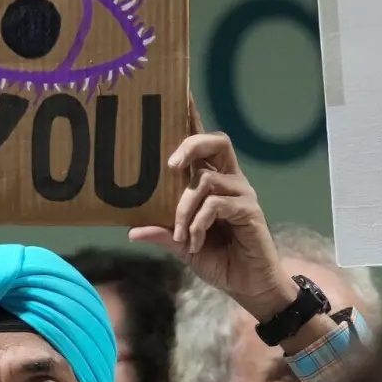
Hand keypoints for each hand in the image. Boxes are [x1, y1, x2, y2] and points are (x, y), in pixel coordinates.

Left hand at [129, 106, 289, 320]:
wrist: (249, 286)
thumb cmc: (218, 261)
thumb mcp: (182, 245)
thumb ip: (162, 233)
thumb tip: (131, 229)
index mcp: (213, 181)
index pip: (202, 143)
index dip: (192, 118)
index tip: (179, 94)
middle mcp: (230, 181)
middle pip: (215, 142)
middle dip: (190, 145)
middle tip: (169, 165)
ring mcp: (241, 194)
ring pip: (206, 181)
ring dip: (185, 208)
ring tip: (180, 234)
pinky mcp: (249, 211)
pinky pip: (216, 205)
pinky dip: (198, 223)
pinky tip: (193, 242)